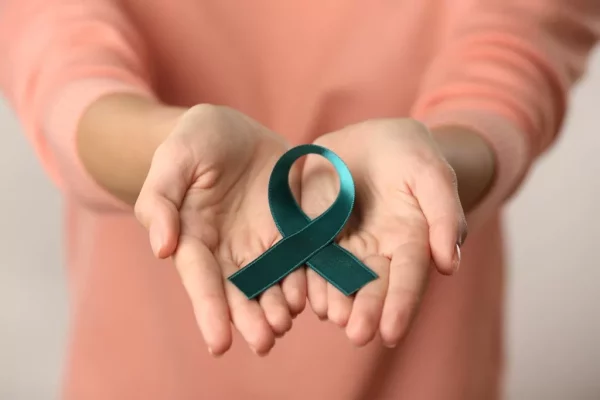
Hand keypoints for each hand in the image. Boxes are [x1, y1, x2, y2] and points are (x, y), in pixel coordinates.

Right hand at [134, 105, 305, 355]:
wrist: (235, 131)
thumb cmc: (196, 141)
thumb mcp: (174, 159)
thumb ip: (160, 200)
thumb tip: (162, 249)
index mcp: (195, 238)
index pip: (201, 279)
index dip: (209, 310)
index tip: (219, 343)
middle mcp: (229, 250)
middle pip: (239, 291)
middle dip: (249, 318)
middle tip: (264, 342)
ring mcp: (262, 242)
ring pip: (271, 283)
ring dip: (278, 307)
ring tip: (285, 324)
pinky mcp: (292, 230)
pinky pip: (302, 258)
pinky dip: (307, 278)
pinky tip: (314, 294)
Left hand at [301, 119, 466, 347]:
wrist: (374, 138)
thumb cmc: (411, 154)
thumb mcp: (433, 174)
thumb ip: (445, 214)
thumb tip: (448, 265)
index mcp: (410, 241)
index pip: (408, 277)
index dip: (402, 304)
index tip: (392, 332)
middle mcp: (377, 251)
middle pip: (372, 285)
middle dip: (365, 311)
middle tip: (357, 334)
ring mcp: (344, 244)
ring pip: (338, 276)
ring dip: (334, 298)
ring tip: (330, 314)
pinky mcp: (315, 232)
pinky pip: (309, 255)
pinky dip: (307, 273)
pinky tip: (302, 291)